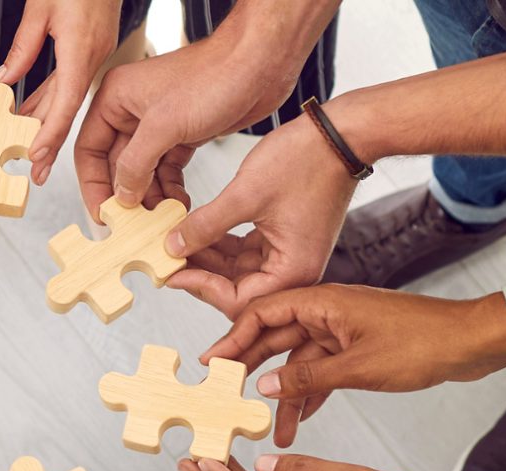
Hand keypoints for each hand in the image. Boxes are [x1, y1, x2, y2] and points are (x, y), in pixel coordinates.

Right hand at [74, 0, 337, 211]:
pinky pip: (168, 169)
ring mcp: (159, 123)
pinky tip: (178, 205)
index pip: (89, 149)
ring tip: (160, 220)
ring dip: (150, 196)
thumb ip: (136, 163)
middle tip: (132, 225)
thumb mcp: (165, 125)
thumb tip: (122, 196)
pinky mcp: (184, 133)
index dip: (93, 184)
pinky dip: (171, 188)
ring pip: (144, 171)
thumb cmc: (214, 76)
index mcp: (115, 98)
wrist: (260, 64)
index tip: (103, 214)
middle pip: (116, 164)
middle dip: (126, 195)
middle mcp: (133, 110)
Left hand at [159, 118, 356, 318]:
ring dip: (207, 260)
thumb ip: (205, 225)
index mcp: (295, 270)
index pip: (240, 301)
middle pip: (238, 291)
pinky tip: (194, 233)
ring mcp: (289, 254)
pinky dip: (220, 245)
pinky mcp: (282, 238)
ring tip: (175, 244)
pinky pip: (244, 252)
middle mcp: (296, 270)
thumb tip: (172, 247)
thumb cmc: (307, 160)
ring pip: (237, 271)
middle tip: (167, 261)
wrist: (338, 134)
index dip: (203, 288)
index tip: (172, 274)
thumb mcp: (245, 195)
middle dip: (202, 276)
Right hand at [205, 286, 505, 444]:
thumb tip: (265, 383)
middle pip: (276, 336)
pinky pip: (323, 370)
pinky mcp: (359, 347)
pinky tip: (300, 419)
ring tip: (271, 428)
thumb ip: (308, 376)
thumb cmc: (424, 343)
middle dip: (251, 367)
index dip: (234, 337)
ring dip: (285, 392)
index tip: (213, 362)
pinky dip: (311, 393)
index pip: (263, 312)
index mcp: (325, 302)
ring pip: (300, 360)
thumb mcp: (359, 367)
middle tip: (225, 394)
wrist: (473, 342)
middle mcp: (329, 311)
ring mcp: (344, 330)